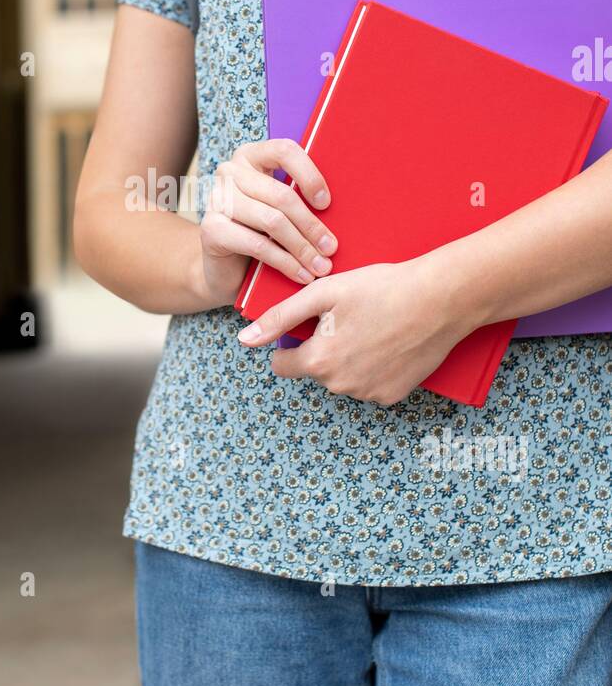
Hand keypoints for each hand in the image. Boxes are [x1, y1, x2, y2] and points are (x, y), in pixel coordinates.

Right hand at [198, 139, 337, 307]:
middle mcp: (230, 171)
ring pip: (272, 221)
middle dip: (312, 225)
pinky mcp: (211, 229)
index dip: (309, 174)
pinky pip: (258, 245)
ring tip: (320, 266)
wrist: (225, 267)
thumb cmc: (261, 232)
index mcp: (251, 156)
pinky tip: (301, 275)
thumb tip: (340, 207)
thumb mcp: (281, 209)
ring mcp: (217, 199)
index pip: (284, 150)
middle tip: (331, 248)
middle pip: (281, 195)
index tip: (326, 203)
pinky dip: (285, 262)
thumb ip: (300, 198)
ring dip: (302, 248)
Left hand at [237, 256, 468, 406]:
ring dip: (348, 358)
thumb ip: (280, 318)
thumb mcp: (323, 293)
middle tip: (349, 317)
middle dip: (323, 348)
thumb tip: (245, 340)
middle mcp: (340, 386)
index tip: (311, 324)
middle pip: (314, 370)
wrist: (440, 299)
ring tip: (372, 327)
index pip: (282, 365)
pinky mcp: (393, 396)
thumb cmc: (381, 288)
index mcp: (318, 361)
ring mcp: (368, 395)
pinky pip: (369, 384)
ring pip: (342, 378)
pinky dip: (373, 368)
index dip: (291, 342)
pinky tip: (389, 342)